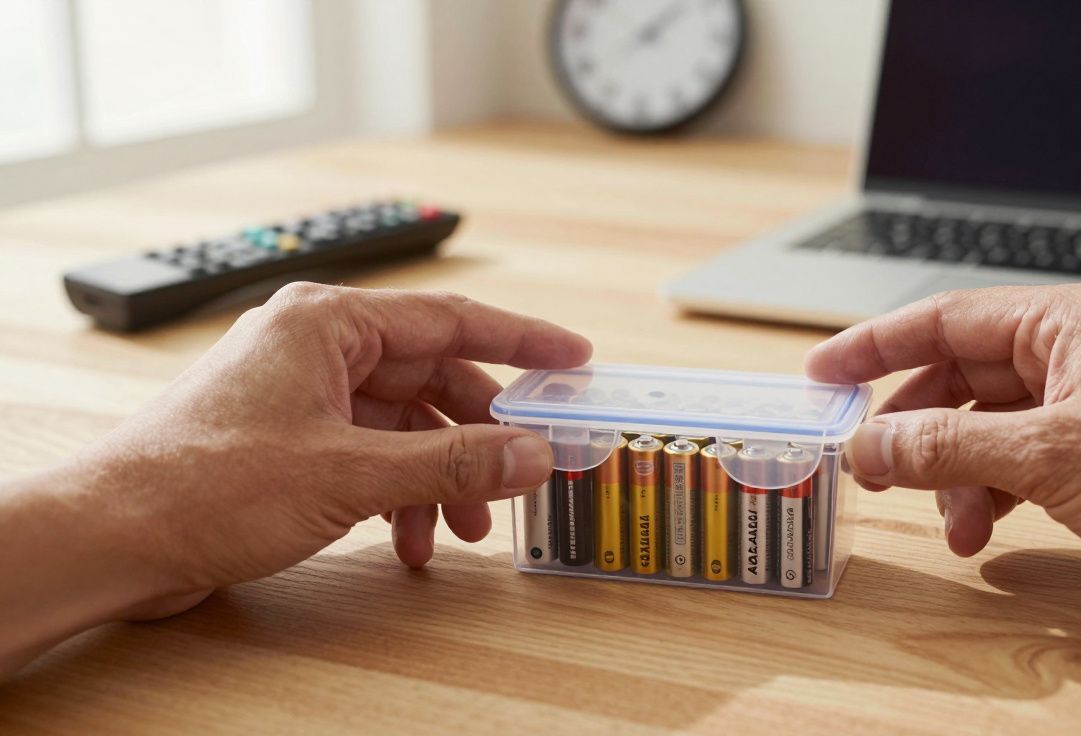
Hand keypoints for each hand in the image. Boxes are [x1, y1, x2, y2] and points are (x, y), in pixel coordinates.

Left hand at [1, 284, 589, 672]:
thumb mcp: (351, 474)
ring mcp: (299, 393)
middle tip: (524, 470)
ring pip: (401, 423)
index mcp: (328, 321)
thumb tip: (532, 453)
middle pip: (430, 377)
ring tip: (463, 528)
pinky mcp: (287, 439)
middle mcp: (315, 346)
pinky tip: (409, 539)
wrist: (113, 535)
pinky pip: (368, 453)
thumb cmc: (206, 484)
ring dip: (439, 475)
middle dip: (477, 434)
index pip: (451, 318)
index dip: (522, 340)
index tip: (573, 358)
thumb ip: (452, 462)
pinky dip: (398, 493)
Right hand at [806, 283, 1080, 630]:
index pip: (944, 317)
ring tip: (943, 520)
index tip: (821, 371)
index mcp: (1065, 322)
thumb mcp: (1050, 455)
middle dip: (910, 423)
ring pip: (982, 427)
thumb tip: (870, 443)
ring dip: (949, 474)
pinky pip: (1013, 463)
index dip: (874, 345)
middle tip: (865, 459)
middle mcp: (1073, 354)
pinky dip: (985, 495)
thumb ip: (948, 446)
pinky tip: (979, 531)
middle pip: (958, 374)